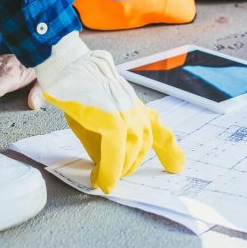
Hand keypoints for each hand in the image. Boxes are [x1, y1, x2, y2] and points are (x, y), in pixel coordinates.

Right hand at [35, 33, 183, 193]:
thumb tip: (106, 166)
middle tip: (111, 177)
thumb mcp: (96, 118)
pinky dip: (110, 170)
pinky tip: (103, 181)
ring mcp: (127, 114)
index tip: (178, 166)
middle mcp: (136, 110)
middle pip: (142, 147)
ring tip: (103, 180)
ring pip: (130, 153)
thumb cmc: (78, 89)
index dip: (170, 151)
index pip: (159, 130)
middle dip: (129, 166)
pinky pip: (116, 153)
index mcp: (135, 107)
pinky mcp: (113, 119)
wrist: (68, 67)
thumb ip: (106, 140)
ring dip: (118, 171)